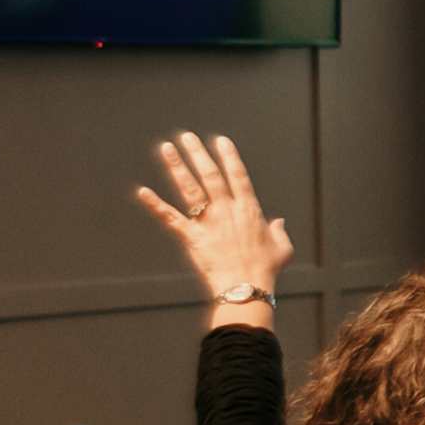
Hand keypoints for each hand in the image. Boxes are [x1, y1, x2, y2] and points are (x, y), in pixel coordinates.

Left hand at [133, 131, 293, 319]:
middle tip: (187, 137)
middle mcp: (226, 210)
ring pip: (190, 189)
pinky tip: (142, 191)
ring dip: (177, 167)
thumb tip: (279, 222)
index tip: (220, 141)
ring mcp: (207, 222)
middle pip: (210, 175)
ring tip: (167, 148)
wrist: (246, 287)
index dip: (229, 157)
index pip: (238, 176)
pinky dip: (155, 205)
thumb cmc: (266, 269)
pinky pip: (170, 218)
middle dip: (198, 154)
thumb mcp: (282, 248)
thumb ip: (279, 231)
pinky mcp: (191, 236)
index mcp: (249, 210)